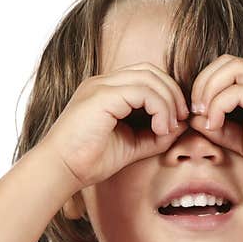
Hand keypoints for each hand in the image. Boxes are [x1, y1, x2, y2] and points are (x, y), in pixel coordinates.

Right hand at [40, 62, 190, 189]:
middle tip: (181, 120)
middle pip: (151, 71)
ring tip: (169, 128)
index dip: (168, 94)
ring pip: (149, 78)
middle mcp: (103, 83)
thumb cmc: (89, 161)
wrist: (60, 170)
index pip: (146, 76)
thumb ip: (155, 135)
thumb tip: (181, 126)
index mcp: (107, 90)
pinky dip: (159, 108)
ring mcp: (101, 86)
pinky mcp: (102, 96)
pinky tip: (161, 129)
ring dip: (168, 102)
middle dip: (173, 94)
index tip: (178, 121)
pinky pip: (143, 92)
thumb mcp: (132, 145)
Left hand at [188, 54, 242, 183]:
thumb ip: (220, 129)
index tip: (197, 112)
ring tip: (204, 115)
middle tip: (195, 110)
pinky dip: (218, 105)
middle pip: (226, 61)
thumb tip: (194, 120)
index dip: (205, 84)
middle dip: (202, 82)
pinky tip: (214, 124)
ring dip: (209, 89)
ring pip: (231, 68)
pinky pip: (238, 92)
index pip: (226, 67)